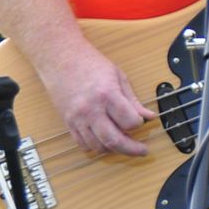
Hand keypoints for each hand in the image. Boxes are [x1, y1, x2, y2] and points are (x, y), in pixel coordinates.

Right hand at [41, 40, 156, 156]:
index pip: (129, 121)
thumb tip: (149, 117)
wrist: (59, 58)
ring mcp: (77, 118)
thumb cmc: (90, 63)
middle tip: (142, 150)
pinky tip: (104, 140)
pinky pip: (82, 144)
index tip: (140, 121)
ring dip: (113, 149)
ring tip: (123, 143)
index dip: (138, 124)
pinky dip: (95, 147)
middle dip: (132, 149)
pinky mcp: (68, 122)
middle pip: (113, 140)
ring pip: (97, 146)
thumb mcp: (118, 76)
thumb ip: (133, 100)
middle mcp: (91, 109)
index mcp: (107, 94)